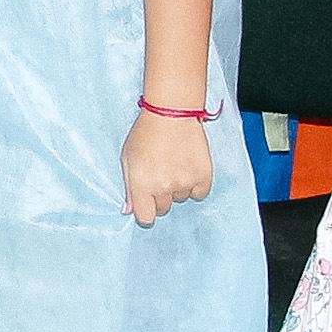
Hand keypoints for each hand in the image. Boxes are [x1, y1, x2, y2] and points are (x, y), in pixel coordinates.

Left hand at [120, 109, 213, 226]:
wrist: (171, 113)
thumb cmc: (145, 133)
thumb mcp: (127, 159)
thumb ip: (129, 188)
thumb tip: (129, 211)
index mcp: (141, 185)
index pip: (146, 218)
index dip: (146, 211)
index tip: (146, 202)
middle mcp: (163, 188)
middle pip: (163, 209)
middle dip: (160, 197)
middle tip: (160, 175)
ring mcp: (185, 182)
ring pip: (181, 199)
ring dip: (177, 188)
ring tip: (174, 164)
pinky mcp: (203, 176)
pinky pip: (199, 193)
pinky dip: (195, 185)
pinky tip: (188, 168)